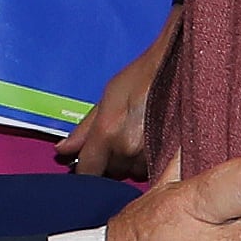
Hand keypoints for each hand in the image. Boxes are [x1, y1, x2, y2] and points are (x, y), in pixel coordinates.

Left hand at [67, 10, 177, 179]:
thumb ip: (84, 129)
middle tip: (118, 137)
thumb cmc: (142, 76)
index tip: (88, 160)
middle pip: (111, 173)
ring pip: (132, 172)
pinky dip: (149, 159)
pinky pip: (152, 168)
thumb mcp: (107, 97)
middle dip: (111, 161)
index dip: (86, 167)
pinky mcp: (170, 157)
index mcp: (108, 133)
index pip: (88, 171)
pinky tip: (151, 140)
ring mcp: (150, 155)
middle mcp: (128, 149)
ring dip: (131, 161)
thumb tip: (64, 148)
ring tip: (138, 136)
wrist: (177, 68)